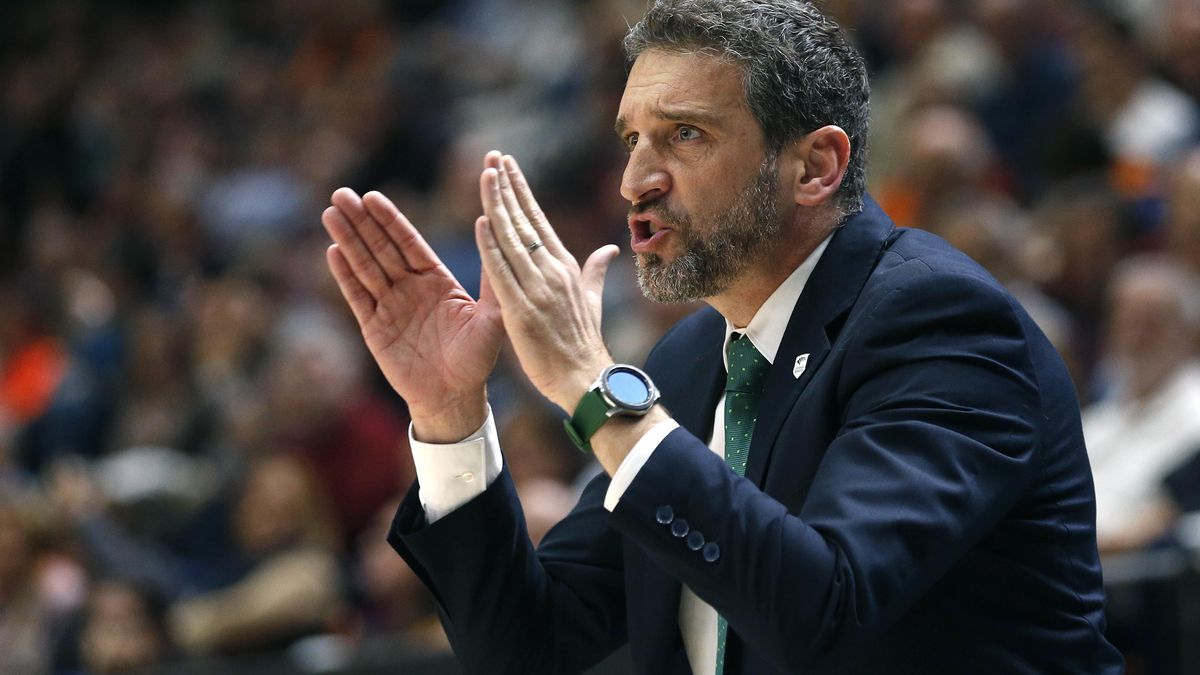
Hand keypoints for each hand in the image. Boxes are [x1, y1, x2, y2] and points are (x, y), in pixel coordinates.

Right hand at [322, 188, 503, 441]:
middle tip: (342, 193)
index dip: (390, 220)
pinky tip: (332, 251)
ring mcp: (390, 306)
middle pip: (381, 248)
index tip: (373, 196)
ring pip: (365, 267)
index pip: (409, 243)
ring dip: (348, 240)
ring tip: (331, 213)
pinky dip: (345, 275)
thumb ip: (492, 281)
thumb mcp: (492, 318)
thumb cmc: (476, 359)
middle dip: (362, 221)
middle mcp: (410, 288)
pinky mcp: (374, 328)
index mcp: (437, 280)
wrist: (454, 398)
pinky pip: (357, 297)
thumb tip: (497, 242)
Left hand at [474, 152, 620, 411]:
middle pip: (523, 221)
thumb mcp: (591, 300)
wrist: (586, 379)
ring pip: (512, 239)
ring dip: (497, 206)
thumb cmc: (584, 343)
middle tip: (492, 157)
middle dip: (507, 187)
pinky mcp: (523, 311)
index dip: (521, 190)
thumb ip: (595, 271)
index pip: (538, 219)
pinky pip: (503, 274)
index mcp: (565, 266)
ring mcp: (538, 289)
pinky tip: (481, 223)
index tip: (508, 165)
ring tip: (485, 176)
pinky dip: (492, 248)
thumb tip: (609, 249)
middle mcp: (552, 271)